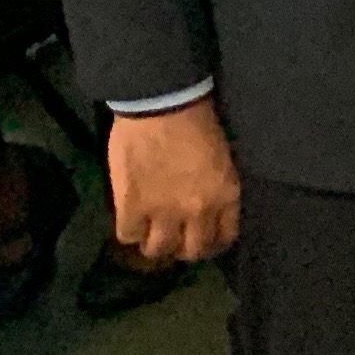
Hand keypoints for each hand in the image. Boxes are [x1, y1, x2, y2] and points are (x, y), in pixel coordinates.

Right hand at [109, 97, 242, 264]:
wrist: (163, 103)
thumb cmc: (196, 122)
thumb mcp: (222, 161)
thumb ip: (215, 190)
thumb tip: (203, 211)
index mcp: (226, 196)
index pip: (224, 238)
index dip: (211, 244)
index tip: (201, 240)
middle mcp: (198, 211)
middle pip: (192, 251)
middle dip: (183, 249)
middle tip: (173, 239)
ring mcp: (164, 212)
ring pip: (158, 250)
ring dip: (154, 244)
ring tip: (149, 233)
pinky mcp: (131, 206)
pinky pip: (128, 235)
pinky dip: (129, 231)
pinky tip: (130, 219)